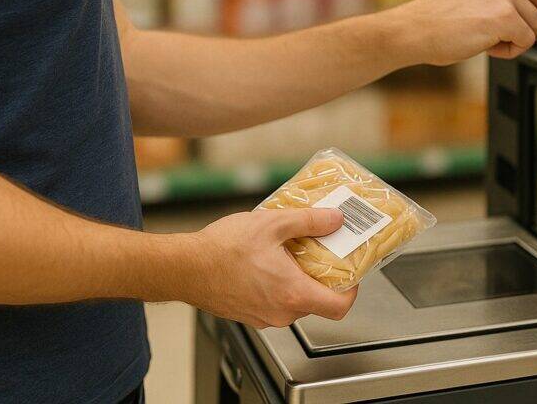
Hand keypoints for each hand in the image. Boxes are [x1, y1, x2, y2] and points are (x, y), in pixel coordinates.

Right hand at [182, 208, 357, 327]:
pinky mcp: (249, 315)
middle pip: (318, 302)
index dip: (352, 290)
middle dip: (322, 276)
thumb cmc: (221, 250)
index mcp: (293, 293)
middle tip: (319, 251)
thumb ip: (309, 221)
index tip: (351, 272)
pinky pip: (275, 303)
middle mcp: (281, 312)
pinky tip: (267, 262)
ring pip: (295, 301)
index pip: (340, 307)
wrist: (184, 268)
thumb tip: (334, 219)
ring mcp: (264, 317)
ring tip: (289, 252)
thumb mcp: (272, 223)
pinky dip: (279, 285)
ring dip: (298, 279)